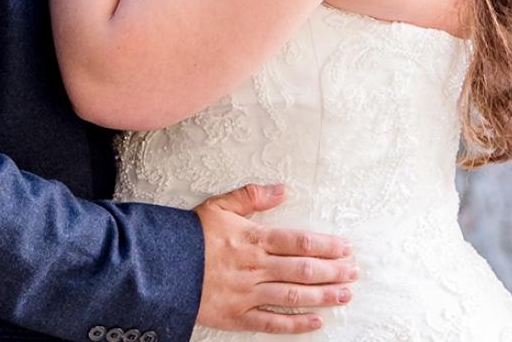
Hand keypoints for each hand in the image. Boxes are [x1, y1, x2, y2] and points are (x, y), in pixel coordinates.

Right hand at [193, 184, 356, 333]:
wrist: (157, 265)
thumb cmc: (188, 234)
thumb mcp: (219, 206)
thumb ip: (252, 197)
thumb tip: (282, 189)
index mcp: (253, 239)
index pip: (299, 242)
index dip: (326, 245)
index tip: (345, 247)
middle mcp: (255, 267)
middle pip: (303, 269)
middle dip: (333, 271)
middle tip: (354, 272)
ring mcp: (247, 293)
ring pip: (293, 295)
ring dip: (323, 295)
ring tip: (345, 295)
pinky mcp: (237, 316)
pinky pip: (272, 322)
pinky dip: (296, 323)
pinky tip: (316, 321)